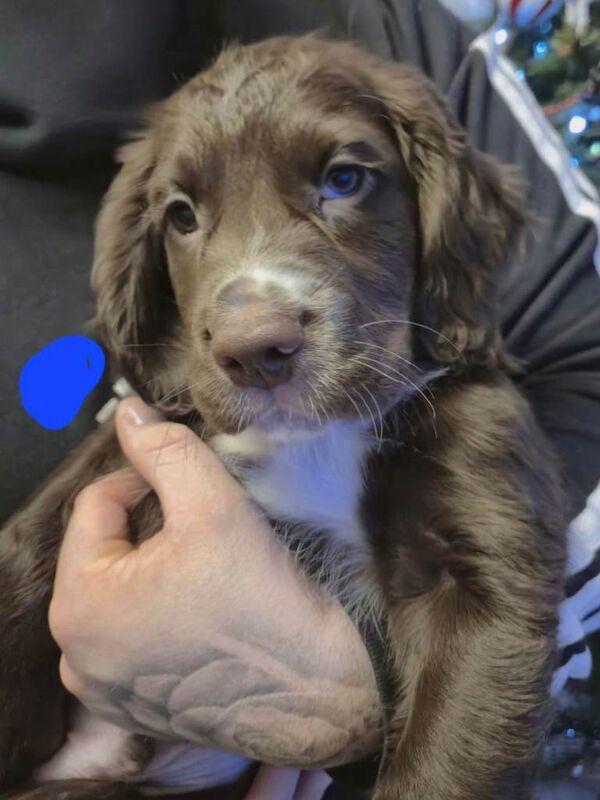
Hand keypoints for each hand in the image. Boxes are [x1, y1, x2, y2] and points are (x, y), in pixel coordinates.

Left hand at [50, 397, 381, 777]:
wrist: (319, 691)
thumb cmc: (261, 597)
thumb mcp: (212, 505)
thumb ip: (165, 450)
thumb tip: (129, 412)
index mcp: (79, 604)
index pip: (98, 504)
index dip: (147, 479)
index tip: (195, 482)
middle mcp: (77, 656)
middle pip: (108, 552)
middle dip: (152, 526)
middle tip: (207, 525)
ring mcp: (105, 689)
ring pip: (123, 593)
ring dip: (157, 568)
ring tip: (209, 567)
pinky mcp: (138, 708)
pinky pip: (135, 636)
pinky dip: (162, 612)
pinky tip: (206, 611)